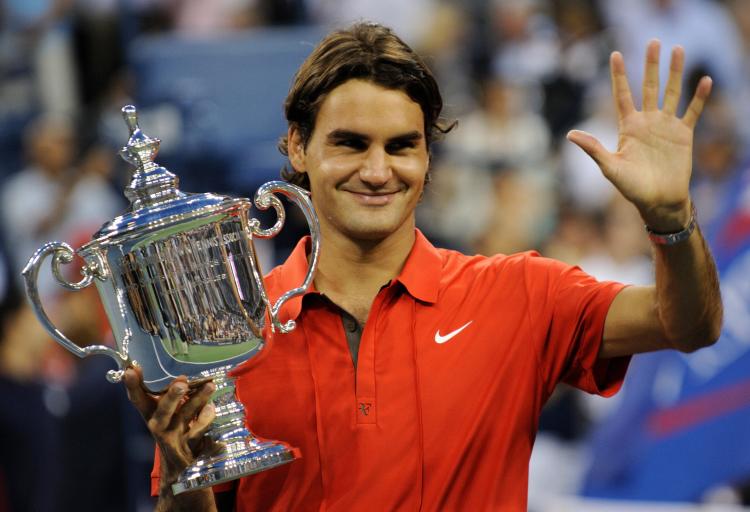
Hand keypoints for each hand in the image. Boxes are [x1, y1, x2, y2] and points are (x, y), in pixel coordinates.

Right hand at [123, 365, 216, 488]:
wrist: (180, 469)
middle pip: (163, 411)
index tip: (130, 370)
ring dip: (198, 400)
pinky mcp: (190, 447)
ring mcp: (174, 438)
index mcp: (151, 416)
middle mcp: (159, 427)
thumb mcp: (169, 414)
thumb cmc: (174, 432)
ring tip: (209, 386)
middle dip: (172, 396)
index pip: (138, 400)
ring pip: (186, 418)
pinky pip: (200, 431)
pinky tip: (211, 409)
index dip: (133, 386)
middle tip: (181, 382)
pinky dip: (207, 419)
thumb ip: (172, 396)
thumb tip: (181, 376)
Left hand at [567, 40, 711, 231]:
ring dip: (675, 72)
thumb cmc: (631, 188)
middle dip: (650, 65)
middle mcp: (647, 122)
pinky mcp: (683, 135)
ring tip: (678, 50)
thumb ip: (593, 148)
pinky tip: (704, 80)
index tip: (615, 54)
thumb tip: (570, 134)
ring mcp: (665, 126)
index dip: (619, 75)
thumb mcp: (610, 167)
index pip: (622, 95)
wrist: (658, 201)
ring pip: (671, 93)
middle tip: (653, 41)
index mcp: (628, 127)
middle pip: (648, 87)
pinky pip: (692, 112)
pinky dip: (698, 97)